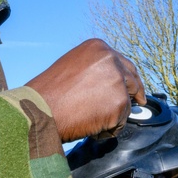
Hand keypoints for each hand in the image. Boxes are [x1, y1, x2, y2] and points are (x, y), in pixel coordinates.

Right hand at [27, 39, 145, 141]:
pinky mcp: (120, 103)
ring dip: (114, 116)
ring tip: (89, 120)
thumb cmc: (48, 94)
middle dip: (135, 94)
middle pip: (133, 80)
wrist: (39, 110)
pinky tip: (90, 127)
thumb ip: (94, 70)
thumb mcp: (72, 67)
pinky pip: (121, 122)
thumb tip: (111, 82)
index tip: (134, 87)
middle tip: (138, 103)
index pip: (123, 63)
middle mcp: (111, 60)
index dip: (130, 77)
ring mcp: (117, 81)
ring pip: (127, 104)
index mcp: (98, 48)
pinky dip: (109, 129)